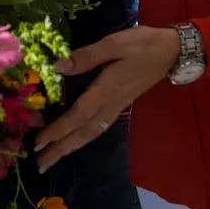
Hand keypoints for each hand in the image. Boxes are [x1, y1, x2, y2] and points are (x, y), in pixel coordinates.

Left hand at [34, 26, 179, 171]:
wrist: (171, 51)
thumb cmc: (141, 44)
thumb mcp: (114, 43)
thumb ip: (87, 56)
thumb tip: (58, 66)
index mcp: (106, 90)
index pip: (78, 115)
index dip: (58, 129)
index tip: (39, 142)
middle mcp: (111, 104)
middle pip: (83, 132)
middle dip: (61, 148)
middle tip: (40, 165)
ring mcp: (117, 106)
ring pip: (92, 132)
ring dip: (71, 146)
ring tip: (54, 158)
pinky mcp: (121, 104)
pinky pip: (99, 127)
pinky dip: (85, 137)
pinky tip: (77, 140)